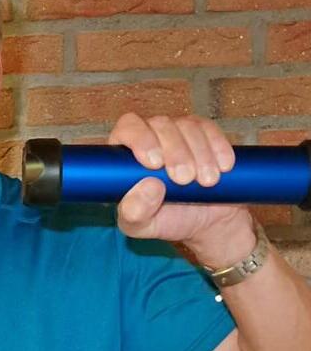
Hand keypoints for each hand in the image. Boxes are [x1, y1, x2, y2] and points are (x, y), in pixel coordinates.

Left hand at [108, 113, 255, 265]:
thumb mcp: (141, 226)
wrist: (204, 223)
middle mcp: (151, 136)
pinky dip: (218, 147)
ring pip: (187, 126)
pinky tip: (223, 167)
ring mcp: (179, 132)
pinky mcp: (205, 135)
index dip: (140, 139)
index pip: (127, 128)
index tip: (155, 164)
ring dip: (199, 153)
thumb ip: (134, 211)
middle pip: (160, 124)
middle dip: (175, 152)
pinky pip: (211, 130)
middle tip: (184, 179)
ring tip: (206, 181)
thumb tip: (149, 185)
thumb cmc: (165, 220)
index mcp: (126, 154)